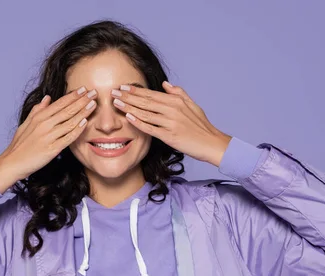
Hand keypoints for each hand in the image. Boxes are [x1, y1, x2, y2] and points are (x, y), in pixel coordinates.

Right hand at [0, 87, 97, 193]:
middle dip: (82, 101)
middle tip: (94, 93)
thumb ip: (37, 110)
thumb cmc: (19, 144)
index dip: (73, 96)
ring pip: (69, 122)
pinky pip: (68, 138)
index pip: (59, 103)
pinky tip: (85, 123)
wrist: (12, 163)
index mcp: (39, 117)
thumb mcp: (26, 124)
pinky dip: (77, 130)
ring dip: (83, 113)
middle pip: (67, 110)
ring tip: (93, 105)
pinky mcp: (52, 149)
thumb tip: (47, 98)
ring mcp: (48, 136)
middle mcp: (44, 125)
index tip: (84, 89)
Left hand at [111, 82, 231, 166]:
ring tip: (115, 103)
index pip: (151, 94)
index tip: (122, 87)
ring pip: (145, 113)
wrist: (212, 143)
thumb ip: (178, 93)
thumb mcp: (192, 105)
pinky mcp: (169, 136)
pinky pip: (150, 128)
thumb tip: (165, 84)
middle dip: (127, 97)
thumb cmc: (202, 126)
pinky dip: (138, 122)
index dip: (135, 90)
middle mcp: (172, 109)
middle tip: (112, 92)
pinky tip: (128, 118)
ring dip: (129, 108)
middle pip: (145, 101)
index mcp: (176, 101)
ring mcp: (170, 123)